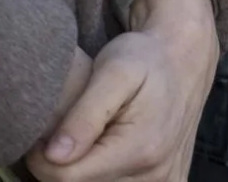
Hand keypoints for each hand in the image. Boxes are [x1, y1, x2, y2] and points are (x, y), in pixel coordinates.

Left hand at [26, 0, 219, 181]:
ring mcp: (164, 181)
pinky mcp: (169, 181)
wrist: (185, 60)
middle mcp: (155, 174)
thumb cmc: (145, 59)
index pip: (66, 178)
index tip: (44, 132)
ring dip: (85, 169)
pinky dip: (106, 173)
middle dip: (65, 164)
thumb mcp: (114, 71)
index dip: (43, 158)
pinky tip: (109, 150)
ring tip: (91, 135)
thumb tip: (54, 155)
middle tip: (69, 129)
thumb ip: (85, 114)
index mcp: (140, 149)